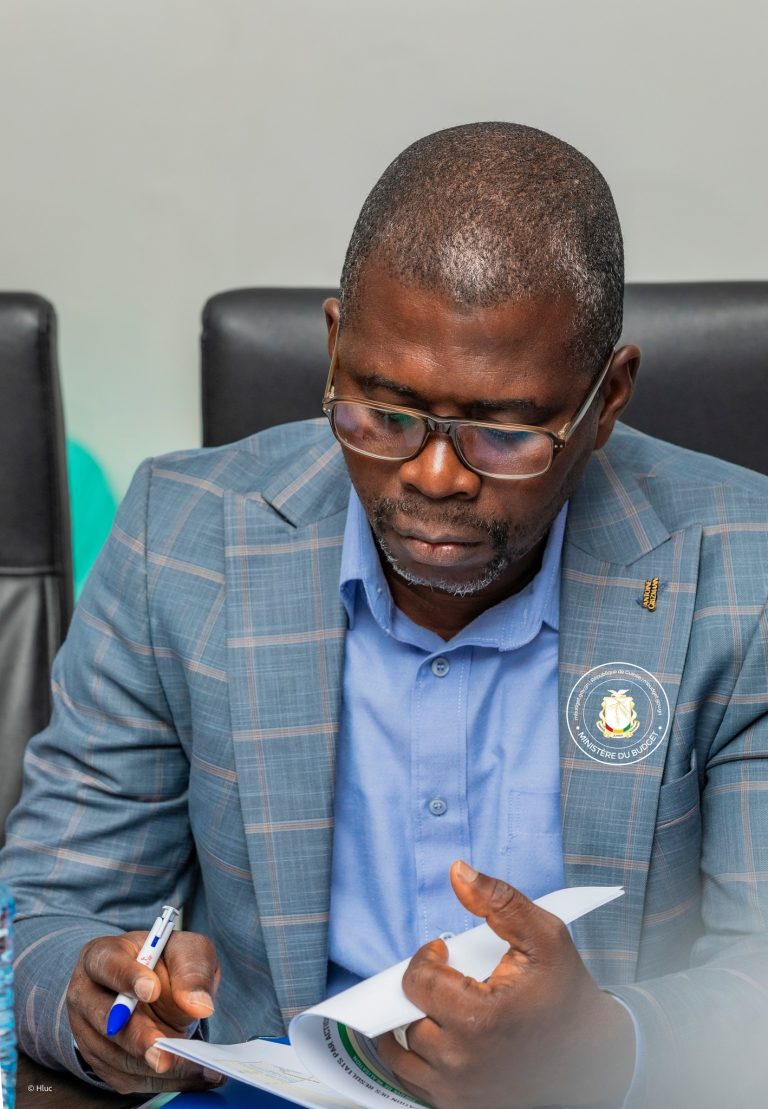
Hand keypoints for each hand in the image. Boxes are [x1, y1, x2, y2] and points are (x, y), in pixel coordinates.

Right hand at [67, 929, 225, 1093]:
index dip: (128, 978)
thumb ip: (193, 970)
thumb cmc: (167, 962)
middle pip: (105, 1020)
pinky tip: (190, 1072)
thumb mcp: (187, 950)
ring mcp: (87, 1032)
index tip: (152, 991)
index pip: (107, 965)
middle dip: (138, 1037)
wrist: (156, 987)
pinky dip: (160, 1079)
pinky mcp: (100, 1061)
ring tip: (195, 1064)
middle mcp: (86, 994)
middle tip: (164, 1050)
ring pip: (117, 1055)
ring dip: (155, 1065)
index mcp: (102, 956)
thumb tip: (199, 1005)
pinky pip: (126, 1078)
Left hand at [377, 862, 634, 1108]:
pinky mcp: (459, 1108)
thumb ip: (498, 900)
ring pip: (401, 1053)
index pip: (417, 982)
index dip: (427, 958)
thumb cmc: (567, 994)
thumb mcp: (545, 936)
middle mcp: (463, 1063)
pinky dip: (414, 1056)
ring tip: (437, 1003)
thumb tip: (457, 871)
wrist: (594, 1058)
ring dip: (411, 1023)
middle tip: (449, 978)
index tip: (444, 951)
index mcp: (480, 1020)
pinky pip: (411, 1081)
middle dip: (423, 990)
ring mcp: (459, 1092)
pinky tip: (436, 1033)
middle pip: (407, 1016)